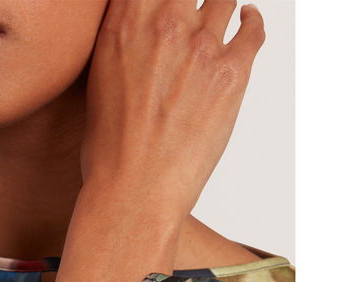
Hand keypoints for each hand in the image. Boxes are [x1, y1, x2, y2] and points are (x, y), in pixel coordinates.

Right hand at [81, 0, 265, 215]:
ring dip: (217, 5)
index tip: (164, 3)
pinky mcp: (232, 73)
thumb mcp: (98, 82)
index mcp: (125, 22)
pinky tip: (247, 19)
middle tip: (188, 11)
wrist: (133, 193)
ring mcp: (202, 46)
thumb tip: (135, 33)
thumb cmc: (109, 153)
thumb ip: (123, 42)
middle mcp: (166, 23)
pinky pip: (253, 29)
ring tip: (219, 10)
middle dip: (187, 0)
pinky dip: (251, 20)